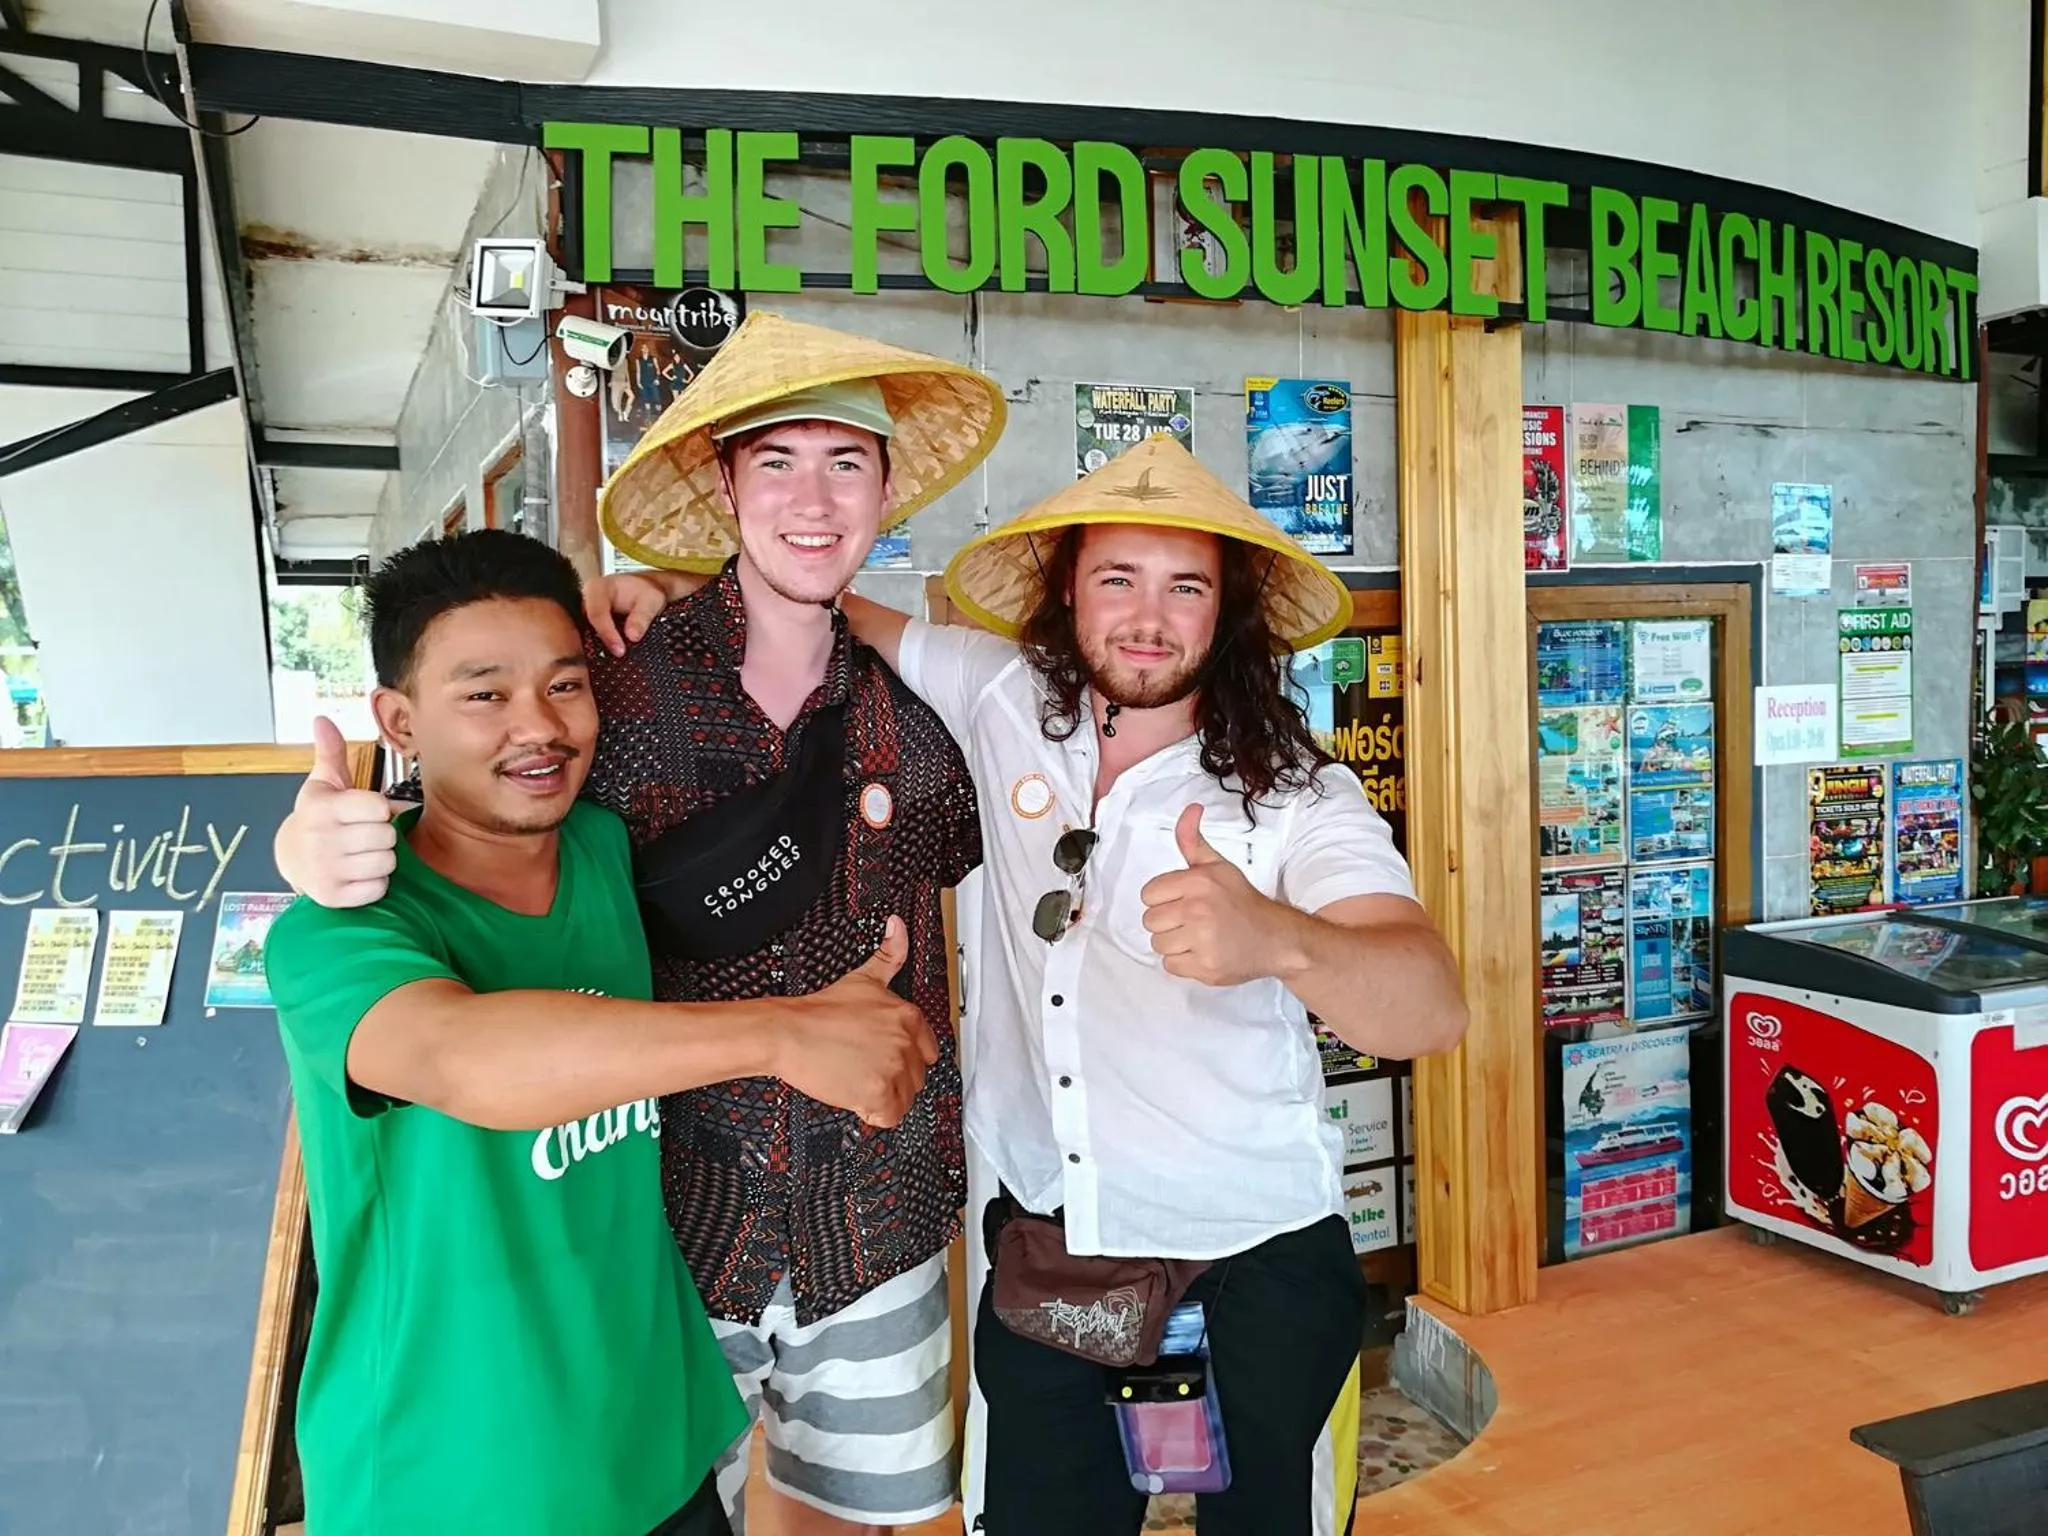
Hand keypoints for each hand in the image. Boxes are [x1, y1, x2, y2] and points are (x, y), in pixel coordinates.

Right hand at [279, 717, 407, 908]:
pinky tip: (357, 874)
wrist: (291, 857)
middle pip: (387, 836)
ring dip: (380, 860)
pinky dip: (374, 884)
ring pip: (386, 863)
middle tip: (363, 835)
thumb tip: (322, 719)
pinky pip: (378, 888)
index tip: (366, 812)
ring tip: (360, 853)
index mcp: (323, 808)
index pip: (379, 807)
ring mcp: (325, 870)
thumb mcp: (323, 783)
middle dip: (382, 835)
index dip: (379, 809)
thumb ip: (331, 752)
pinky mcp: (332, 896)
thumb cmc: (318, 817)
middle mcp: (321, 839)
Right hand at [583, 570, 703, 655]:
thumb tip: (632, 636)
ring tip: (617, 662)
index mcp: (597, 588)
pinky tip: (613, 661)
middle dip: (601, 646)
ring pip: (585, 637)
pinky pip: (590, 641)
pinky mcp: (589, 627)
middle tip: (619, 658)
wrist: (644, 592)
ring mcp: (585, 615)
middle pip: (586, 628)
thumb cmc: (646, 592)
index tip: (620, 650)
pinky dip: (602, 650)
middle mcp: (585, 601)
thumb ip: (642, 616)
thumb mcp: (652, 600)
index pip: (596, 613)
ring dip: (600, 651)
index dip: (607, 633)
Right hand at [772, 917, 939, 1127]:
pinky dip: (874, 1113)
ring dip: (883, 1096)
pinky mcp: (878, 1093)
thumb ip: (890, 953)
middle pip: (917, 1076)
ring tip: (857, 1079)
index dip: (904, 1056)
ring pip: (905, 1098)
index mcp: (908, 1015)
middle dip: (893, 1077)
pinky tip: (856, 1095)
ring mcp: (893, 1068)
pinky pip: (890, 1116)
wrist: (787, 1032)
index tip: (884, 1055)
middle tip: (863, 1066)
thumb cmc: (819, 1012)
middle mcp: (906, 1041)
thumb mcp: (863, 978)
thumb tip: (898, 925)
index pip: (929, 1050)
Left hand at [1139, 805, 1282, 986]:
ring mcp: (1202, 940)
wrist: (1275, 938)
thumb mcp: (1218, 866)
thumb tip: (1190, 808)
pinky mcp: (1205, 967)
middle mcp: (1198, 909)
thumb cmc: (1241, 901)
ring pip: (1157, 944)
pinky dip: (1182, 963)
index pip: (1148, 894)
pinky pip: (1169, 966)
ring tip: (1197, 938)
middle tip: (1192, 921)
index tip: (1182, 902)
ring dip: (1173, 944)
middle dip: (1167, 922)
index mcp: (1198, 881)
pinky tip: (1201, 953)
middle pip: (1150, 921)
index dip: (1163, 899)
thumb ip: (1193, 840)